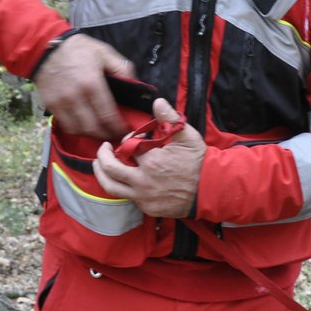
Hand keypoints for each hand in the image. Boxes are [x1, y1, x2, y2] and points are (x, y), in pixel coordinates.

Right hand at [33, 34, 134, 140]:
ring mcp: (61, 103)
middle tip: (116, 134)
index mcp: (92, 84)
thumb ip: (122, 68)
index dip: (119, 127)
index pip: (108, 115)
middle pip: (94, 128)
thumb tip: (135, 85)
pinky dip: (78, 130)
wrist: (45, 46)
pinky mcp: (51, 106)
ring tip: (102, 131)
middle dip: (107, 134)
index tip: (126, 130)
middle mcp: (76, 97)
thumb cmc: (78, 49)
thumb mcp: (104, 52)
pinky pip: (66, 126)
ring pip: (80, 130)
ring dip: (93, 135)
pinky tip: (85, 126)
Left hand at [93, 99, 205, 217]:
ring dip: (102, 175)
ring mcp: (144, 197)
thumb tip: (157, 102)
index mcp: (151, 161)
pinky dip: (123, 187)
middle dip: (102, 156)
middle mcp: (143, 181)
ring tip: (99, 166)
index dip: (127, 140)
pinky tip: (125, 180)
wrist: (211, 189)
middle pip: (110, 169)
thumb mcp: (186, 136)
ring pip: (112, 187)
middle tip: (103, 149)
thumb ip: (169, 118)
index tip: (132, 140)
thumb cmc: (199, 161)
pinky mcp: (148, 208)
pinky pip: (128, 197)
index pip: (127, 147)